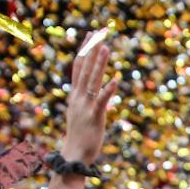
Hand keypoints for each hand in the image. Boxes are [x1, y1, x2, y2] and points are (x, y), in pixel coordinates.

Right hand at [59, 30, 119, 166]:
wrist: (73, 156)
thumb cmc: (79, 137)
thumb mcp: (80, 114)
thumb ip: (85, 102)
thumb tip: (94, 94)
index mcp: (75, 96)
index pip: (78, 68)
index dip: (83, 51)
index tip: (88, 36)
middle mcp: (78, 97)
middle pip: (85, 68)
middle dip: (91, 50)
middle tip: (98, 32)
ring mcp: (85, 106)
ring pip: (92, 80)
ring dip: (99, 63)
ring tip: (105, 47)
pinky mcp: (94, 116)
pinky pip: (102, 100)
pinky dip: (108, 89)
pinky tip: (115, 79)